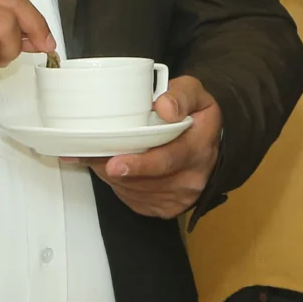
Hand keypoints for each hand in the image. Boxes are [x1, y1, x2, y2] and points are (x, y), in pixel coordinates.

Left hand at [74, 74, 220, 216]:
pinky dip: (119, 185)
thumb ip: (180, 95)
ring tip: (100, 155)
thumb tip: (164, 106)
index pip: (167, 160)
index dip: (139, 164)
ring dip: (112, 176)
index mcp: (198, 148)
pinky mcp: (167, 208)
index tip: (115, 163)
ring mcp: (180, 197)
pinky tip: (115, 169)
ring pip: (134, 191)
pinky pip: (135, 200)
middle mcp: (192, 178)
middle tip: (91, 156)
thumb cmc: (197, 117)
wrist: (211, 144)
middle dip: (112, 169)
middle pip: (144, 180)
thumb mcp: (194, 93)